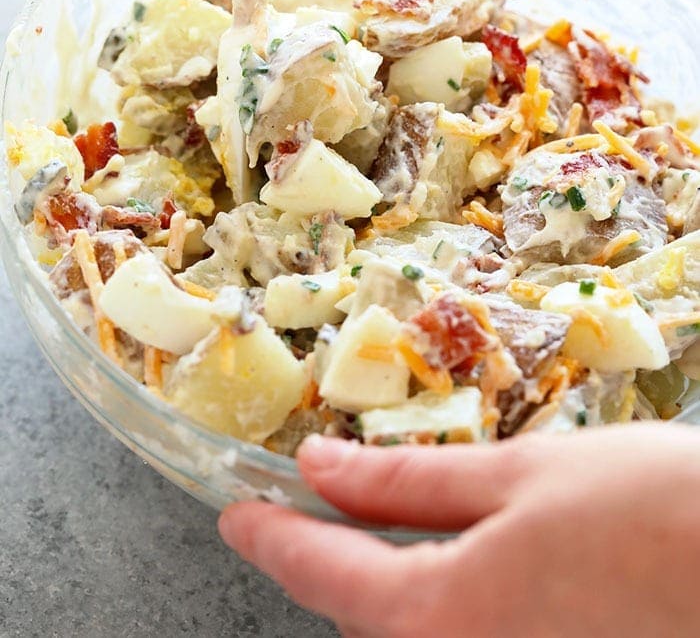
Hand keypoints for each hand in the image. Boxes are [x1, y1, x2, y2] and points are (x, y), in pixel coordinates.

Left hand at [219, 425, 699, 636]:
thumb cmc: (650, 512)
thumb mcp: (519, 478)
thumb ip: (408, 485)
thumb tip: (319, 470)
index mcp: (442, 616)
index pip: (321, 575)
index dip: (272, 537)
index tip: (237, 514)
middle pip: (367, 622)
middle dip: (338, 564)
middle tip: (328, 507)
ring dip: (398, 594)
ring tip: (399, 534)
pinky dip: (455, 611)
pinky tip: (488, 571)